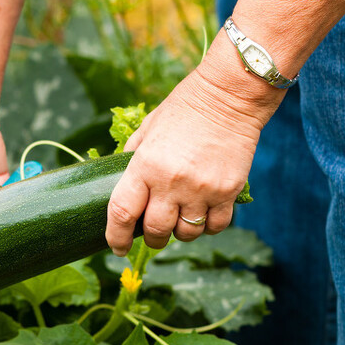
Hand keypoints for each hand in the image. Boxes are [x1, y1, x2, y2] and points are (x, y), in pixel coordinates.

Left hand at [105, 36, 285, 255]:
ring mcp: (202, 189)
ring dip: (180, 232)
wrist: (228, 97)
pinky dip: (207, 227)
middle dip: (152, 238)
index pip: (122, 213)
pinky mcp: (227, 192)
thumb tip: (121, 184)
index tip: (117, 247)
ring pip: (186, 233)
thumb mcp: (148, 129)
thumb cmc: (184, 109)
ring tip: (181, 218)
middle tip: (153, 234)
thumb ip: (132, 157)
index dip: (116, 237)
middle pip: (155, 231)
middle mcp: (172, 182)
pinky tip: (204, 215)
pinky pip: (215, 226)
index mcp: (145, 165)